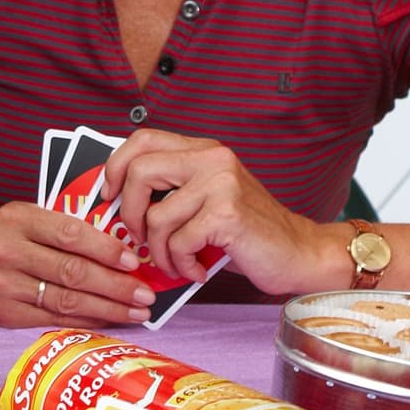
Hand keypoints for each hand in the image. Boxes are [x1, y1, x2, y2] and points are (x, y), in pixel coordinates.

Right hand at [0, 202, 155, 329]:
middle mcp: (5, 250)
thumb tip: (123, 248)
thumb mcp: (29, 219)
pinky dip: (86, 320)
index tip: (134, 261)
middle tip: (146, 295)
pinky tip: (109, 320)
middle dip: (115, 285)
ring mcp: (1, 284)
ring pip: (66, 299)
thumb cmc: (8, 239)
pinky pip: (54, 319)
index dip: (106, 249)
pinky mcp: (2, 313)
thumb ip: (66, 227)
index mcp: (16, 217)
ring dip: (107, 308)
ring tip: (136, 312)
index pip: (70, 233)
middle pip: (71, 271)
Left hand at [106, 130, 329, 294]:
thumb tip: (116, 204)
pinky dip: (182, 265)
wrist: (299, 253)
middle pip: (140, 172)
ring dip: (159, 252)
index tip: (109, 196)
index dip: (116, 166)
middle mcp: (213, 158)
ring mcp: (221, 183)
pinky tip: (196, 271)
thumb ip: (172, 192)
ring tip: (177, 264)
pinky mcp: (227, 213)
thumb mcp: (207, 201)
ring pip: (156, 217)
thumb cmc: (246, 234)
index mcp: (204, 150)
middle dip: (130, 212)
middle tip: (140, 237)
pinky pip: (178, 242)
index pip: (143, 139)